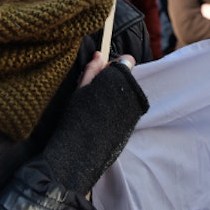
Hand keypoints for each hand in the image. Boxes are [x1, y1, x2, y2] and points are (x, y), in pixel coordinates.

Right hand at [45, 53, 147, 195]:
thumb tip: (99, 54)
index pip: (126, 62)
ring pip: (127, 95)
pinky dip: (116, 110)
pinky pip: (127, 110)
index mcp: (119, 82)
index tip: (101, 73)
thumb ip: (91, 70)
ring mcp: (134, 112)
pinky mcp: (132, 126)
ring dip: (115, 96)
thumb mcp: (80, 91)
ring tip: (95, 108)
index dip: (114, 66)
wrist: (80, 154)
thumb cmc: (75, 120)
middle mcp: (132, 95)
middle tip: (94, 92)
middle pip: (126, 79)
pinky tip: (100, 119)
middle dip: (113, 81)